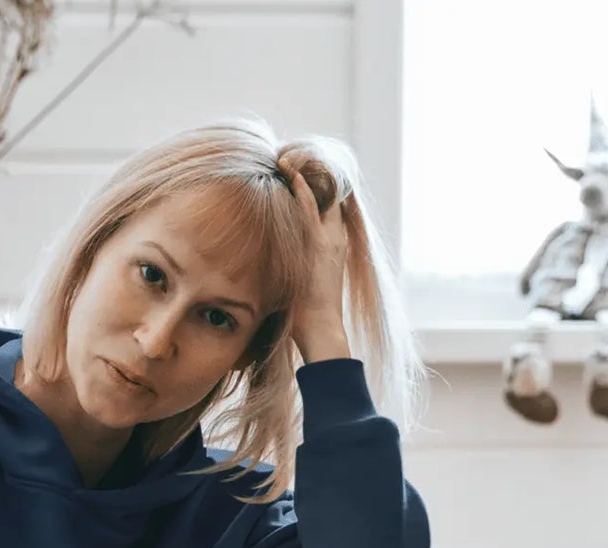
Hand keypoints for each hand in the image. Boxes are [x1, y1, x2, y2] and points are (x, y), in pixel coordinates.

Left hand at [283, 165, 349, 355]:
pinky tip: (287, 171)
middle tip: (289, 157)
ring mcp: (328, 239)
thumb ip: (295, 265)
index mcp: (334, 244)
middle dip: (313, 170)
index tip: (297, 171)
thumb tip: (273, 264)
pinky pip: (310, 206)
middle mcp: (335, 236)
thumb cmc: (307, 315)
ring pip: (323, 191)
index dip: (318, 183)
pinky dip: (300, 186)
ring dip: (305, 171)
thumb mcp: (301, 281)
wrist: (322, 330)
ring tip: (285, 157)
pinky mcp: (318, 245)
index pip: (332, 203)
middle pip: (331, 191)